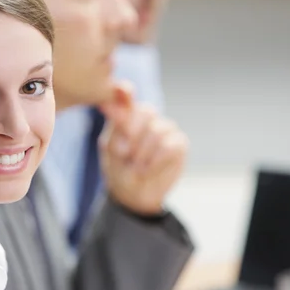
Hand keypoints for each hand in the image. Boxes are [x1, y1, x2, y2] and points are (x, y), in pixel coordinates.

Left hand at [98, 83, 187, 215]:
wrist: (133, 196)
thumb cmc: (118, 169)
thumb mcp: (110, 149)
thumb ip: (115, 127)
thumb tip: (116, 110)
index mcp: (127, 114)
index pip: (126, 94)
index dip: (125, 93)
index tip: (122, 95)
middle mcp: (148, 118)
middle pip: (147, 111)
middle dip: (134, 135)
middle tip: (125, 154)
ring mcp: (165, 129)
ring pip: (158, 130)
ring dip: (144, 153)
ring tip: (136, 167)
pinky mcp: (179, 143)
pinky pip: (170, 145)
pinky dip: (156, 160)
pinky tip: (148, 170)